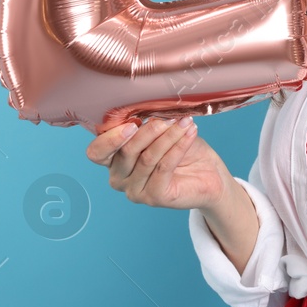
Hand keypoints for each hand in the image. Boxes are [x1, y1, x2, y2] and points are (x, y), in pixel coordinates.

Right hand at [84, 115, 233, 210]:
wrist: (210, 175)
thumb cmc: (184, 152)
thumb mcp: (163, 133)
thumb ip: (149, 125)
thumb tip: (148, 109)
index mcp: (113, 161)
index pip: (96, 152)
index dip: (109, 139)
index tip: (132, 124)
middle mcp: (119, 178)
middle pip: (126, 152)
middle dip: (149, 131)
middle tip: (170, 118)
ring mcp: (135, 191)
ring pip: (147, 158)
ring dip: (169, 136)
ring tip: (185, 123)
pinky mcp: (154, 197)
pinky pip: (164, 167)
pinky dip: (178, 147)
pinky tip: (190, 134)